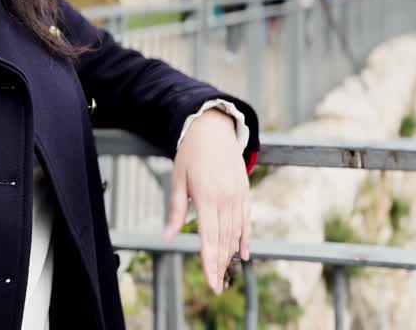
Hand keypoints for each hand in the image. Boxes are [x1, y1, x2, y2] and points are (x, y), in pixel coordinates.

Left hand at [162, 109, 250, 293]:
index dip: (209, 260)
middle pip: (224, 239)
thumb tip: (168, 236)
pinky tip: (243, 254)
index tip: (210, 281)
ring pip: (236, 231)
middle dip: (219, 265)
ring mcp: (238, 195)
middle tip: (216, 287)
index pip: (208, 236)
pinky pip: (246, 219)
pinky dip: (245, 238)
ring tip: (224, 274)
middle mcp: (225, 198)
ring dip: (230, 254)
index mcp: (207, 196)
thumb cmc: (191, 152)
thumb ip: (175, 210)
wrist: (214, 127)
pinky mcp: (245, 191)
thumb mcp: (178, 179)